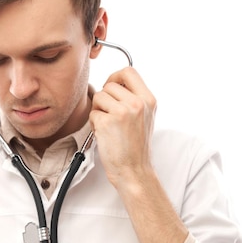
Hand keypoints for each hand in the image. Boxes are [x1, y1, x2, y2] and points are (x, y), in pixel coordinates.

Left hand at [89, 67, 156, 188]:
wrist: (134, 170)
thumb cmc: (135, 146)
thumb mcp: (144, 117)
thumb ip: (133, 98)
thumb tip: (113, 82)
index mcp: (148, 100)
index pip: (129, 71)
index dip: (116, 76)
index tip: (112, 88)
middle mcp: (137, 103)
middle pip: (109, 85)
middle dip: (105, 99)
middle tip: (110, 116)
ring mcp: (122, 112)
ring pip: (98, 97)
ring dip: (98, 111)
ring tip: (109, 126)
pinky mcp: (108, 122)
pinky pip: (92, 113)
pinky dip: (95, 124)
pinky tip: (105, 135)